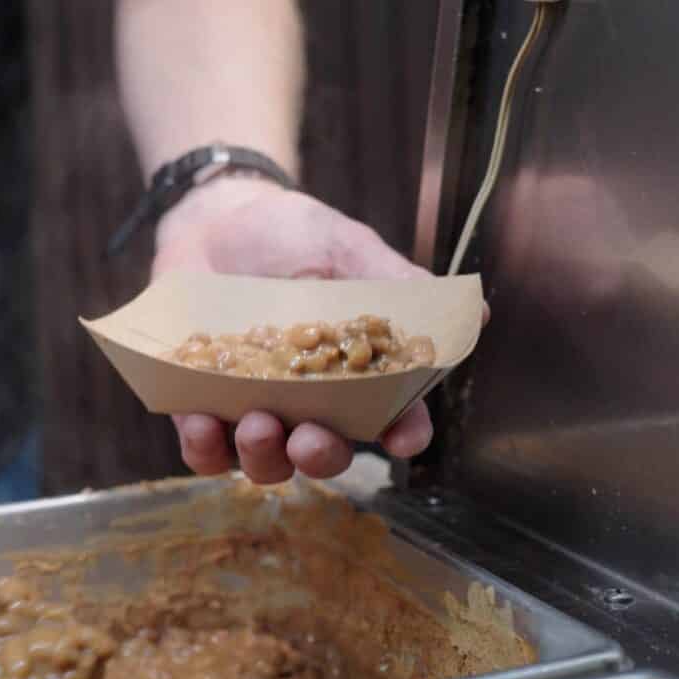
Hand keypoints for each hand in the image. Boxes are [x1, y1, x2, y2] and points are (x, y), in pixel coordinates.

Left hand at [152, 179, 437, 483]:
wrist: (216, 217)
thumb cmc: (293, 235)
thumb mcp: (348, 251)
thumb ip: (399, 287)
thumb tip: (477, 315)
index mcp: (355, 375)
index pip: (392, 418)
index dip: (404, 434)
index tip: (404, 440)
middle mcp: (309, 404)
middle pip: (326, 454)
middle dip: (322, 456)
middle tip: (310, 439)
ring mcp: (254, 409)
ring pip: (264, 462)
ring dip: (263, 456)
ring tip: (256, 424)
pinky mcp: (201, 406)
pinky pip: (204, 447)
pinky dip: (203, 447)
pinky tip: (201, 424)